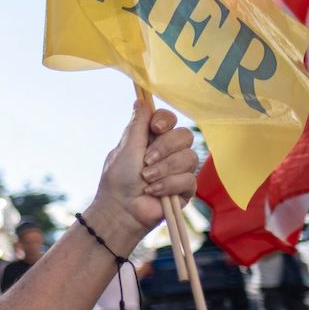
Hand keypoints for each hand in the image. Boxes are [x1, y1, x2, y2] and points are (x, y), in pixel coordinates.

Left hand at [87, 100, 198, 252]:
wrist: (120, 209)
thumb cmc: (118, 178)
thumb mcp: (126, 147)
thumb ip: (137, 124)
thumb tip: (140, 100)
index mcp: (151, 139)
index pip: (170, 119)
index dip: (166, 120)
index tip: (155, 128)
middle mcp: (168, 151)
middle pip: (185, 135)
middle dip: (164, 148)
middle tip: (145, 161)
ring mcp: (179, 170)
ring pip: (189, 157)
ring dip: (164, 169)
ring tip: (146, 179)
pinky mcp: (186, 189)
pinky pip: (189, 179)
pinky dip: (168, 185)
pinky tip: (153, 191)